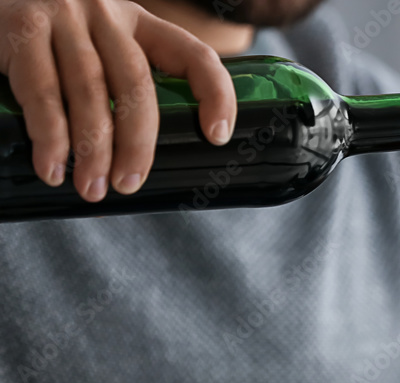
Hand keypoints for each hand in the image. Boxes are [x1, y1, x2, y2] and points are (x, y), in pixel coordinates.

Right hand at [0, 0, 235, 199]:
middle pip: (137, 85)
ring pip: (90, 92)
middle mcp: (106, 12)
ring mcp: (63, 16)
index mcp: (138, 21)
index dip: (215, 94)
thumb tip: (138, 160)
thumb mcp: (96, 46)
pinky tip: (53, 167)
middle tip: (129, 184)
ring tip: (91, 188)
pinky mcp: (22, 27)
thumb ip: (123, 83)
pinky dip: (49, 136)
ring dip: (93, 150)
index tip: (218, 136)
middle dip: (137, 143)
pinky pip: (41, 91)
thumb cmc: (50, 39)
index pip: (195, 54)